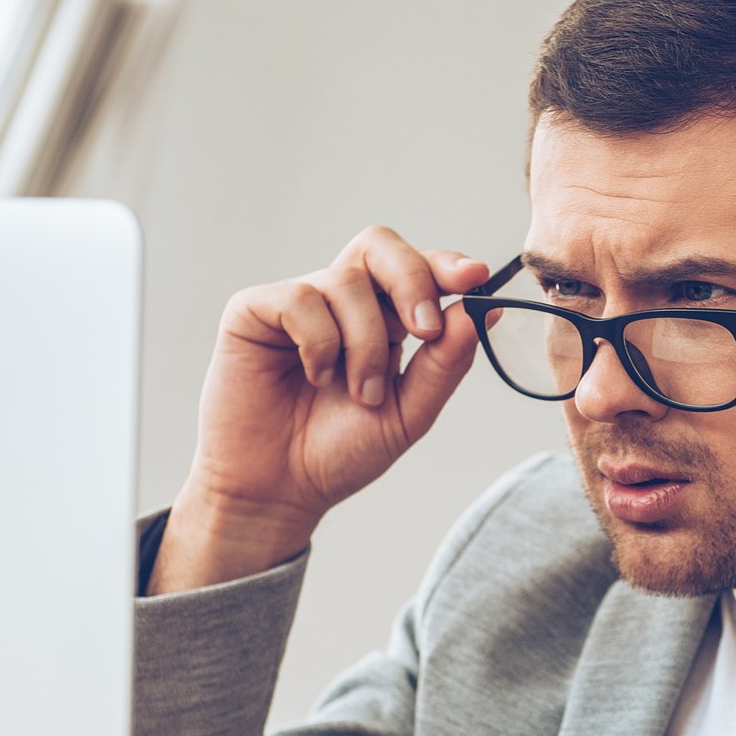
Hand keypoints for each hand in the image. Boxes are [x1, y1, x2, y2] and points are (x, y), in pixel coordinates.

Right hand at [149, 229, 490, 592]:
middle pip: (380, 246)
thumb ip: (444, 364)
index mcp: (382, 317)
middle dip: (412, 281)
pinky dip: (319, 343)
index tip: (475, 276)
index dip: (445, 264)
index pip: (416, 268)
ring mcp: (298, 301)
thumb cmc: (340, 451)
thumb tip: (480, 313)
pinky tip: (315, 376)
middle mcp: (341, 301)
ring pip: (347, 282)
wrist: (281, 488)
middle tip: (424, 330)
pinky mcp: (255, 309)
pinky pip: (300, 300)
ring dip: (366, 343)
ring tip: (359, 392)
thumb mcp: (409, 412)